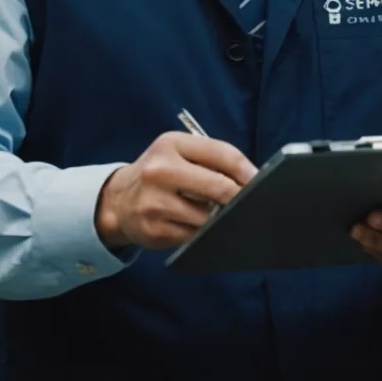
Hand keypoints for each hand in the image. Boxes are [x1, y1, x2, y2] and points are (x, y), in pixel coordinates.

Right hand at [94, 132, 256, 251]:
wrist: (119, 200)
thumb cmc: (161, 174)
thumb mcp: (179, 153)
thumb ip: (212, 159)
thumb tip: (252, 180)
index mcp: (171, 144)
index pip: (223, 154)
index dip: (248, 170)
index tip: (261, 182)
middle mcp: (160, 171)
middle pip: (219, 187)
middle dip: (239, 197)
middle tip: (251, 203)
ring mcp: (155, 203)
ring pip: (209, 217)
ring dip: (220, 218)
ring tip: (217, 213)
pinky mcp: (155, 231)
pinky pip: (195, 236)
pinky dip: (203, 233)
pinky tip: (198, 226)